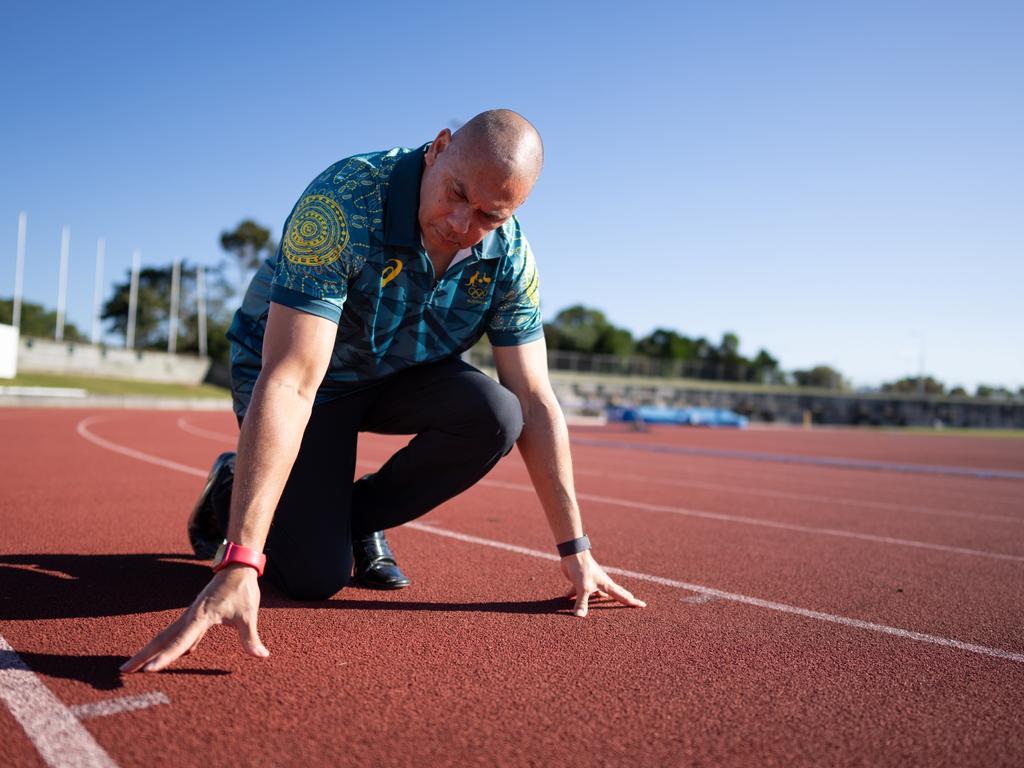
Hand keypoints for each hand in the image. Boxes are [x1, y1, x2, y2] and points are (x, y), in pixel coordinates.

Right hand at [120, 565, 268, 672]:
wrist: (238, 566)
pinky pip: (179, 634)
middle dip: (143, 655)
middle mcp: (190, 616)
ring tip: (135, 666)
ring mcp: (191, 615)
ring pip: (167, 635)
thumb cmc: (242, 589)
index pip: (180, 641)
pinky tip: (171, 655)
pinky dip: (171, 645)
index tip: (148, 670)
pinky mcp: (197, 616)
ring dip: (152, 650)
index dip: (165, 657)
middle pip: (162, 638)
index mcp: (201, 616)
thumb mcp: (248, 614)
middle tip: (123, 671)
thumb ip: (251, 637)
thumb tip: (262, 656)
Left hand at [561, 549, 645, 617]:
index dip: (633, 601)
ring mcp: (591, 581)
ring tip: (603, 601)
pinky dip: (574, 595)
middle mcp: (601, 583)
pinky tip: (567, 599)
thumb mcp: (583, 588)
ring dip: (599, 598)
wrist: (572, 553)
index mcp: (606, 585)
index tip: (643, 604)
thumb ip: (582, 602)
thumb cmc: (582, 568)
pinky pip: (578, 591)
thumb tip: (580, 616)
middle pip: (614, 592)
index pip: (622, 596)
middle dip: (623, 597)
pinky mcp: (580, 580)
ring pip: (597, 592)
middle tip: (632, 600)